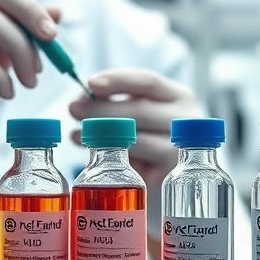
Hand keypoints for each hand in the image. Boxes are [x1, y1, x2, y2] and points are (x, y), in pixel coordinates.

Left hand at [68, 69, 203, 186]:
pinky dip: (110, 154)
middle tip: (73, 109)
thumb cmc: (147, 139)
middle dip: (102, 109)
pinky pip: (135, 162)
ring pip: (136, 137)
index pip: (148, 81)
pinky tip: (91, 152)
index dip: (118, 80)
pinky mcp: (168, 174)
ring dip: (101, 133)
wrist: (167, 180)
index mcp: (179, 96)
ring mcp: (179, 148)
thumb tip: (82, 99)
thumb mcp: (138, 114)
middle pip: (140, 109)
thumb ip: (115, 102)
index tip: (90, 83)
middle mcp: (186, 120)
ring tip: (76, 133)